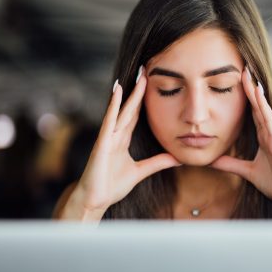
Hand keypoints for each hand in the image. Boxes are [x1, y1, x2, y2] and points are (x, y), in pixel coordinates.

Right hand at [75, 66, 180, 213]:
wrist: (94, 200)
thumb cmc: (111, 186)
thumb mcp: (140, 171)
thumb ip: (157, 163)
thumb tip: (177, 158)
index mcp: (122, 140)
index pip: (135, 115)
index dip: (143, 100)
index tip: (150, 83)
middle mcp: (115, 135)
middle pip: (130, 108)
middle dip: (138, 90)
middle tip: (145, 71)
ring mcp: (108, 137)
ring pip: (121, 110)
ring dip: (129, 93)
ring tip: (137, 76)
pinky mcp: (102, 143)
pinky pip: (109, 120)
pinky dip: (113, 105)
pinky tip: (117, 92)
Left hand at [209, 67, 271, 219]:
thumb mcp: (246, 172)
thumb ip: (230, 164)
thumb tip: (212, 160)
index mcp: (264, 137)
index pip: (253, 112)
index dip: (246, 97)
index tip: (238, 81)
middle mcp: (270, 133)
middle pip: (258, 106)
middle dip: (250, 88)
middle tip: (242, 68)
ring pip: (263, 109)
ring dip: (255, 92)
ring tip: (248, 74)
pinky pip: (269, 121)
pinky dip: (263, 108)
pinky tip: (258, 96)